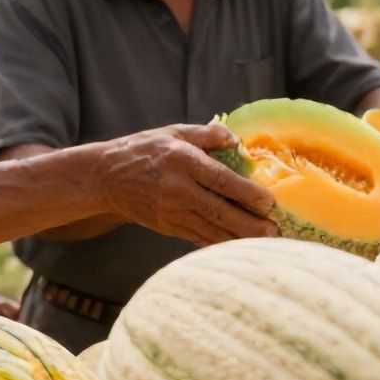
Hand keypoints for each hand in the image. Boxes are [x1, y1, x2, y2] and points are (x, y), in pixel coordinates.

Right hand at [98, 124, 277, 247]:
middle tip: (273, 230)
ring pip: (211, 229)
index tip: (268, 201)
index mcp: (182, 162)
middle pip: (219, 210)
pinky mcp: (167, 227)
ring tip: (263, 242)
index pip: (220, 180)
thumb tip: (235, 138)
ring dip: (238, 237)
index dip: (246, 192)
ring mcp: (172, 212)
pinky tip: (237, 247)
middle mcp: (178, 189)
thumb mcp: (174, 132)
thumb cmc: (144, 150)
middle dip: (249, 223)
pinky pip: (197, 237)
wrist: (106, 177)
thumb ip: (206, 134)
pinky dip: (218, 243)